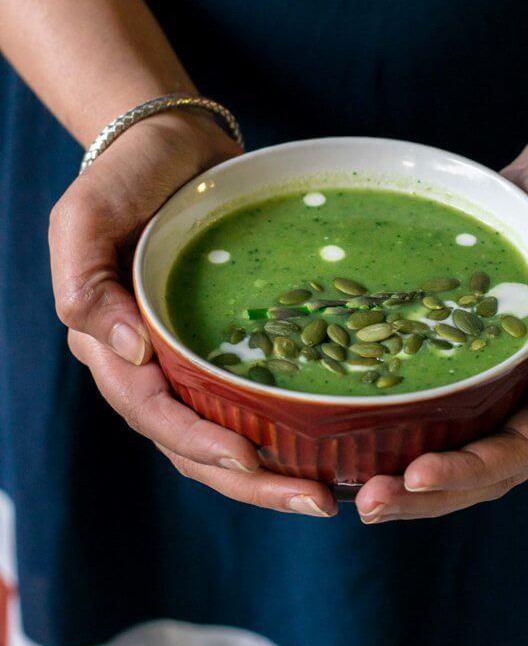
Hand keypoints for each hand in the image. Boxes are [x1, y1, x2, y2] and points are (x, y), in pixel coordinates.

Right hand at [50, 111, 336, 517]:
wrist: (169, 143)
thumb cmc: (122, 177)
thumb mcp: (82, 218)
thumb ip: (85, 286)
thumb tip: (131, 355)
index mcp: (108, 344)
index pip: (151, 410)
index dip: (196, 441)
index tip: (249, 457)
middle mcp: (149, 362)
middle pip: (193, 443)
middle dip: (249, 480)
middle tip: (315, 502)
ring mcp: (189, 356)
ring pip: (224, 433)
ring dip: (270, 471)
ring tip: (326, 493)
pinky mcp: (226, 342)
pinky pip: (249, 396)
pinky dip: (281, 427)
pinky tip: (325, 443)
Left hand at [355, 159, 527, 523]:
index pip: (527, 447)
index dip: (474, 470)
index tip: (417, 475)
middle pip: (490, 469)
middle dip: (433, 495)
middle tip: (372, 505)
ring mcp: (509, 383)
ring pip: (464, 451)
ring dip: (417, 482)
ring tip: (362, 496)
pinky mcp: (478, 364)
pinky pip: (445, 413)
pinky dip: (410, 436)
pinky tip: (365, 445)